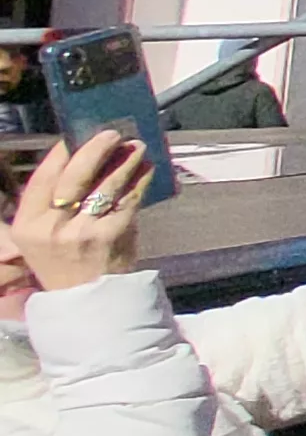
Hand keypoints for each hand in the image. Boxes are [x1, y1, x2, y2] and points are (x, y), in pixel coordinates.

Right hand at [8, 128, 149, 293]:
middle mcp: (51, 227)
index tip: (76, 135)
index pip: (43, 178)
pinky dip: (139, 180)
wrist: (88, 301)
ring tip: (136, 146)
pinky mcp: (112, 235)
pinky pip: (128, 199)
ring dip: (124, 160)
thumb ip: (52, 203)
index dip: (61, 153)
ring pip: (106, 184)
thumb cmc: (65, 261)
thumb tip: (78, 155)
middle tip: (113, 134)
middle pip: (74, 176)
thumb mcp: (42, 236)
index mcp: (28, 224)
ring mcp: (82, 232)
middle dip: (95, 149)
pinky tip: (147, 169)